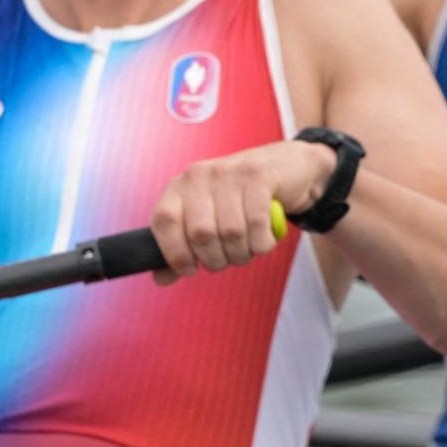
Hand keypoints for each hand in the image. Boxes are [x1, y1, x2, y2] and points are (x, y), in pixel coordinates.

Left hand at [147, 140, 328, 284]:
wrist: (286, 167)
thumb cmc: (241, 199)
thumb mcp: (208, 218)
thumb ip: (183, 247)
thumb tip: (161, 278)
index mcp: (180, 186)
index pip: (164, 221)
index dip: (175, 253)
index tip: (190, 269)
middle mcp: (199, 175)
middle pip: (200, 233)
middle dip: (216, 259)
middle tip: (227, 259)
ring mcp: (228, 173)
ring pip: (231, 232)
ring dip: (242, 254)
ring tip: (247, 249)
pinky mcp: (257, 175)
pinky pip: (257, 224)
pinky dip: (262, 243)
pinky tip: (264, 240)